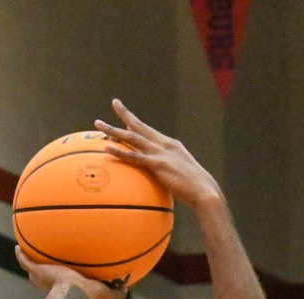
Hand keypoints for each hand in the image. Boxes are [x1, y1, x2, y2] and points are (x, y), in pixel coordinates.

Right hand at [16, 247, 126, 298]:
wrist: (74, 294)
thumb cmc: (89, 296)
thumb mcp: (107, 294)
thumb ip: (117, 293)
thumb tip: (128, 290)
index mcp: (71, 284)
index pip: (67, 278)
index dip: (67, 275)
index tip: (69, 268)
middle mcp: (55, 281)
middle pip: (48, 273)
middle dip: (47, 267)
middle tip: (47, 257)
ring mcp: (44, 277)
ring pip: (35, 268)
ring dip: (32, 260)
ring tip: (28, 248)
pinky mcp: (37, 271)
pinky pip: (26, 261)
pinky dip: (21, 255)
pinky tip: (17, 246)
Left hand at [94, 98, 221, 208]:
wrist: (205, 191)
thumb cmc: (194, 188)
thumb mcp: (180, 175)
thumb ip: (168, 171)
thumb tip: (160, 176)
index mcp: (170, 145)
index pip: (149, 130)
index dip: (137, 121)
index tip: (126, 114)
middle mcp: (164, 144)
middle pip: (140, 126)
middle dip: (125, 114)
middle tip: (114, 103)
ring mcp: (160, 153)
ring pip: (132, 137)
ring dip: (114, 130)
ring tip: (99, 125)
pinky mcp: (157, 164)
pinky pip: (134, 156)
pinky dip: (119, 151)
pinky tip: (107, 148)